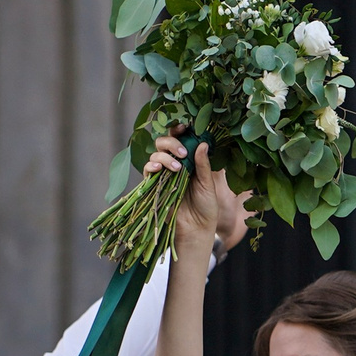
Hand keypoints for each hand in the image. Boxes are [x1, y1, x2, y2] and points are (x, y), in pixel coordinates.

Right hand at [149, 135, 247, 260]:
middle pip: (164, 143)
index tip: (185, 127)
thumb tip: (202, 144)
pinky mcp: (154, 186)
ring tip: (177, 168)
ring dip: (165, 156)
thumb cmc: (206, 207)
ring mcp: (163, 174)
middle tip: (183, 152)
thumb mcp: (207, 185)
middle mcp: (174, 164)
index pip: (180, 140)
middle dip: (171, 142)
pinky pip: (148, 170)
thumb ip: (203, 165)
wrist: (197, 229)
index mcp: (189, 161)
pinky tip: (159, 168)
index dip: (179, 131)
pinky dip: (151, 166)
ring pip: (156, 154)